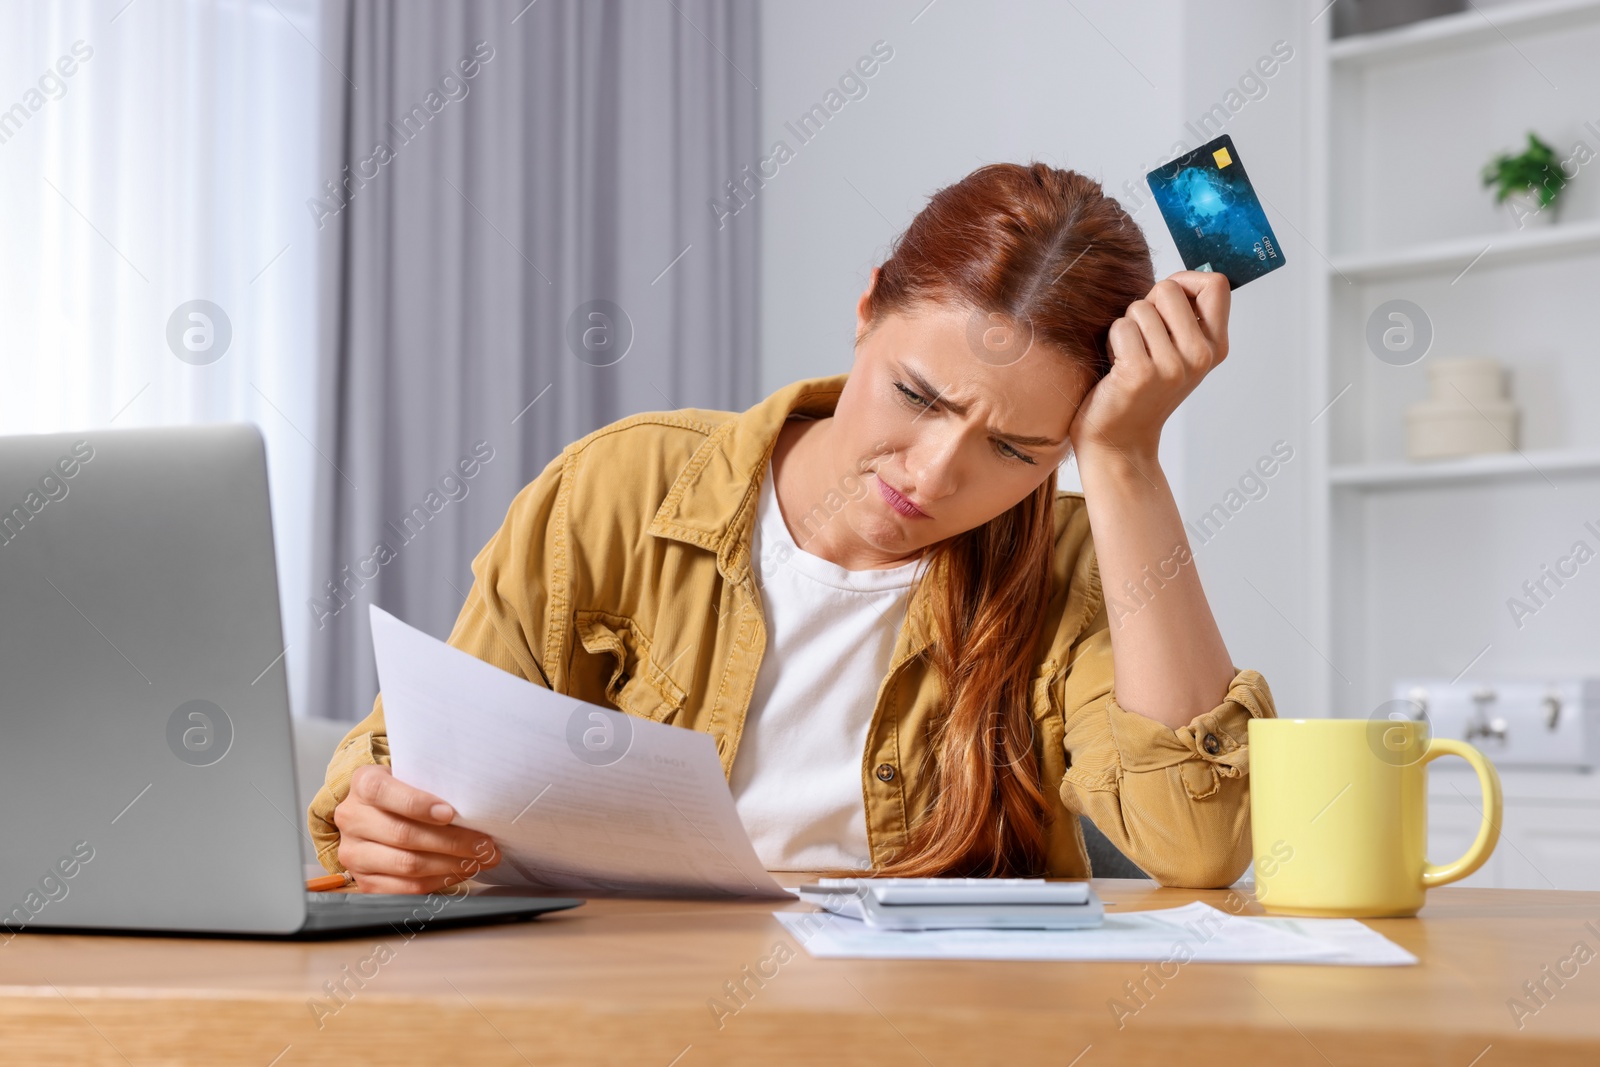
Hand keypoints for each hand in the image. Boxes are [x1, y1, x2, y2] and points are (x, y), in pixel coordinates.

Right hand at [332, 764, 501, 893]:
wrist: (378, 813)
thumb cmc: (405, 791)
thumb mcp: (413, 775)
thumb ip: (434, 784)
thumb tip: (476, 804)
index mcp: (363, 784)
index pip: (384, 792)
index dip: (418, 804)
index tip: (450, 813)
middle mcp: (352, 818)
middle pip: (403, 834)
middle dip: (452, 841)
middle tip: (484, 843)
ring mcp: (354, 853)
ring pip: (407, 864)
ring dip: (451, 864)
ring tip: (479, 859)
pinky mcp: (364, 882)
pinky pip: (406, 888)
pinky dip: (439, 881)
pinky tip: (459, 871)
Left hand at [1067, 270, 1230, 461]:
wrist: (1120, 441)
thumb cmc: (1142, 390)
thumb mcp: (1179, 354)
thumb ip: (1186, 317)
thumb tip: (1181, 278)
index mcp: (1215, 347)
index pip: (1216, 284)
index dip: (1185, 282)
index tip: (1167, 304)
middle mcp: (1200, 356)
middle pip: (1169, 288)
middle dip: (1147, 305)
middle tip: (1143, 339)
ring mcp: (1172, 366)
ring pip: (1140, 307)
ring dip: (1126, 327)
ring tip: (1129, 357)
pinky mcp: (1140, 373)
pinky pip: (1121, 327)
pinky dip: (1111, 342)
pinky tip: (1116, 368)